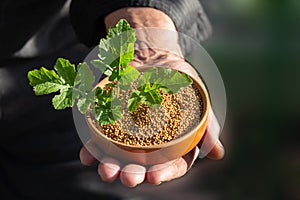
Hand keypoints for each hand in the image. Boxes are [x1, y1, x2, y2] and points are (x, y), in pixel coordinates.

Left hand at [79, 48, 223, 186]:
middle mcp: (149, 146)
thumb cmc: (182, 84)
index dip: (164, 174)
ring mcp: (129, 136)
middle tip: (127, 178)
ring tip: (105, 171)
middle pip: (142, 166)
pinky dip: (92, 149)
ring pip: (119, 157)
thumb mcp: (198, 102)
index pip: (170, 166)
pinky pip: (100, 139)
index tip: (155, 177)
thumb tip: (218, 154)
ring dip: (110, 166)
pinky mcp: (112, 124)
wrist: (158, 61)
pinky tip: (86, 156)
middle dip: (133, 174)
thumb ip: (208, 127)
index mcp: (172, 145)